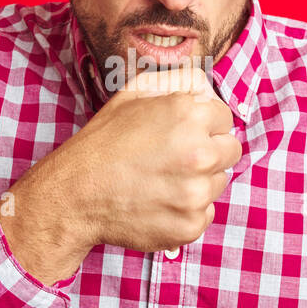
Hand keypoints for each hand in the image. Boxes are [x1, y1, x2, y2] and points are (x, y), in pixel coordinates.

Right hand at [70, 66, 241, 252]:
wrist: (76, 194)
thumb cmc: (103, 142)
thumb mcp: (135, 93)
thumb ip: (178, 81)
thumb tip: (206, 88)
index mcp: (189, 116)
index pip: (225, 118)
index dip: (203, 124)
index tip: (184, 133)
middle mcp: (199, 154)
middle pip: (230, 150)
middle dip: (209, 151)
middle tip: (176, 157)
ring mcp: (196, 194)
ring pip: (218, 183)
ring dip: (198, 181)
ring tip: (161, 179)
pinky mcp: (190, 226)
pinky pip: (204, 213)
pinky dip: (186, 210)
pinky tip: (158, 202)